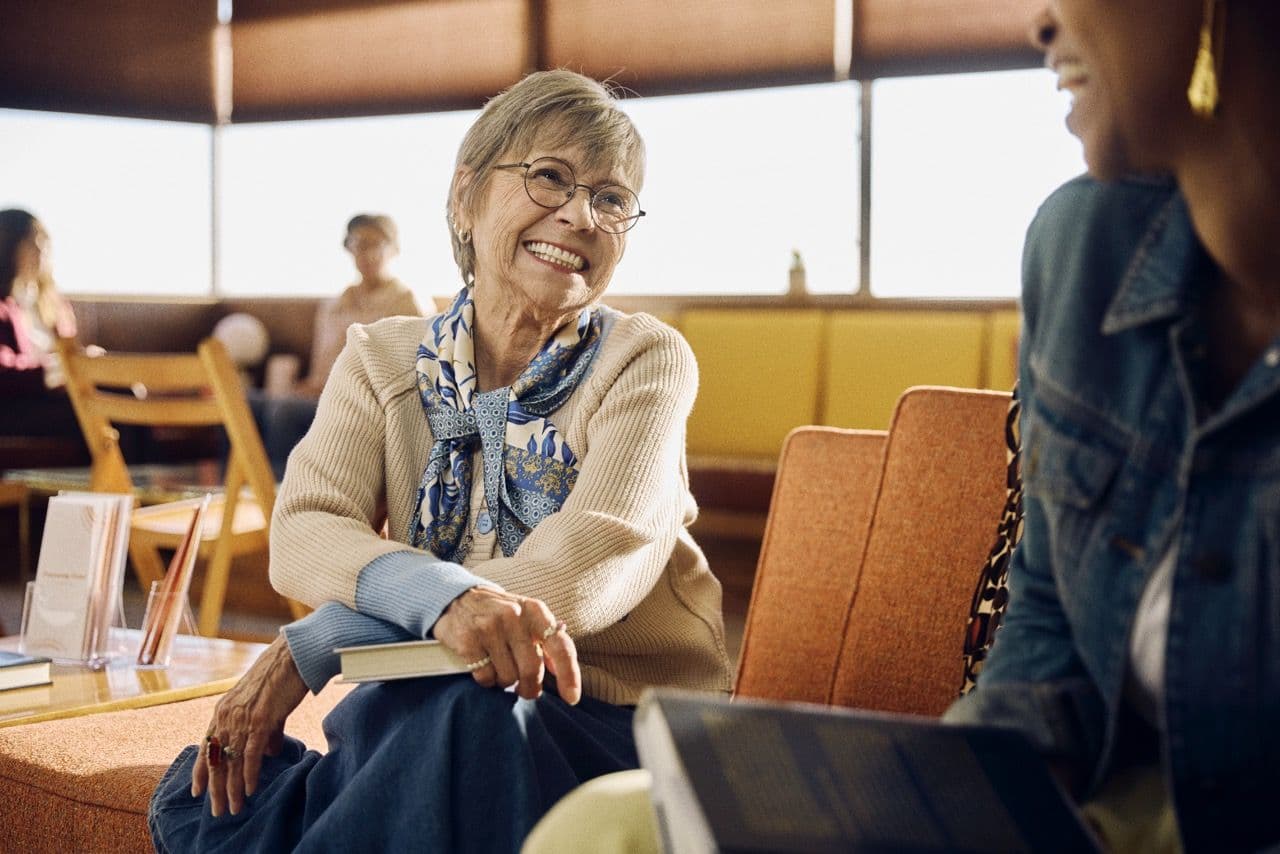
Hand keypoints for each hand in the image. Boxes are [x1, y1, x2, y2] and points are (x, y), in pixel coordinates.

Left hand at [191, 635, 308, 816]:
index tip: (198, 792)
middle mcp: (227, 715)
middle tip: (217, 811)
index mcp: (224, 710)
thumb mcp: (267, 707)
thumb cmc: (282, 678)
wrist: (293, 656)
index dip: (201, 771)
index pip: (206, 747)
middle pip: (216, 760)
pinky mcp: (260, 719)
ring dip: (232, 788)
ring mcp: (242, 717)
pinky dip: (250, 774)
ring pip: (232, 761)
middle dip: (216, 789)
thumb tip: (269, 753)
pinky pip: (250, 753)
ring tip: (234, 808)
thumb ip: (266, 731)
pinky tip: (249, 790)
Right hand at [432, 588, 581, 704]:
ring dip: (505, 681)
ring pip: (508, 677)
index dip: (569, 675)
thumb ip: (548, 642)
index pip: (560, 646)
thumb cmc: (502, 614)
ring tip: (500, 666)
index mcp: (536, 611)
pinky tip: (484, 665)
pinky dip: (487, 680)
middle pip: (532, 669)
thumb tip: (563, 672)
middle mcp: (514, 616)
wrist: (460, 599)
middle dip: (530, 687)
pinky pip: (485, 678)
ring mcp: (489, 627)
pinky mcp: (468, 641)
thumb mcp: (529, 618)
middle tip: (525, 689)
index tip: (572, 698)